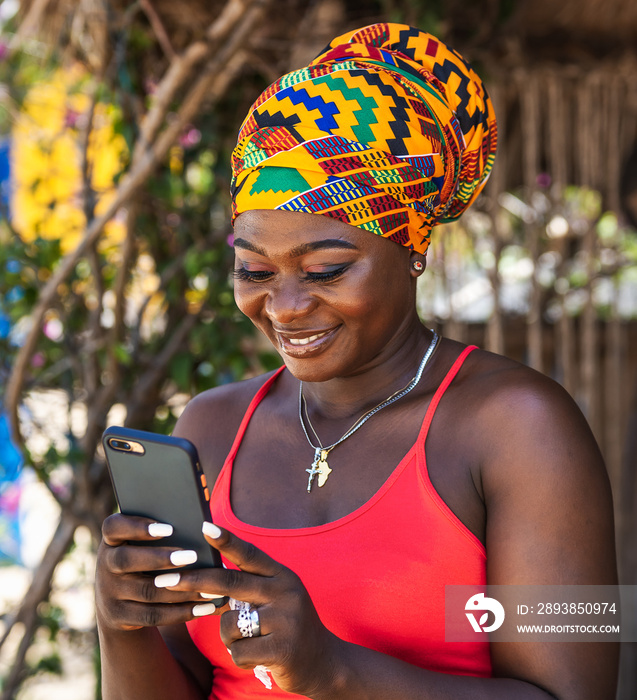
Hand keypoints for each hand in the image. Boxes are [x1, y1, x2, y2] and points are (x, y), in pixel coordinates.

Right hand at [95, 513, 215, 631]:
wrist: (118, 601)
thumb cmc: (143, 559)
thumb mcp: (141, 545)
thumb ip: (162, 534)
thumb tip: (204, 528)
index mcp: (111, 540)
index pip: (113, 527)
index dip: (137, 526)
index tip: (168, 528)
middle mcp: (105, 565)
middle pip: (126, 560)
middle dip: (160, 558)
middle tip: (192, 555)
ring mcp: (109, 593)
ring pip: (146, 591)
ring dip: (180, 590)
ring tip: (209, 587)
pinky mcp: (119, 617)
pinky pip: (152, 615)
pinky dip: (181, 612)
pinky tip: (204, 608)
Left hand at [163, 523, 344, 697]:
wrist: (324, 664)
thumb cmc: (289, 628)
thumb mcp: (277, 599)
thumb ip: (251, 587)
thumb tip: (206, 578)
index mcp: (282, 576)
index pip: (250, 554)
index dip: (226, 541)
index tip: (203, 526)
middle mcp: (286, 592)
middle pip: (230, 583)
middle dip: (194, 581)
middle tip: (164, 580)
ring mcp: (286, 620)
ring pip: (229, 624)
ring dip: (229, 638)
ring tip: (250, 642)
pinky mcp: (283, 648)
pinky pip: (238, 652)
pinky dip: (240, 658)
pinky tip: (258, 659)